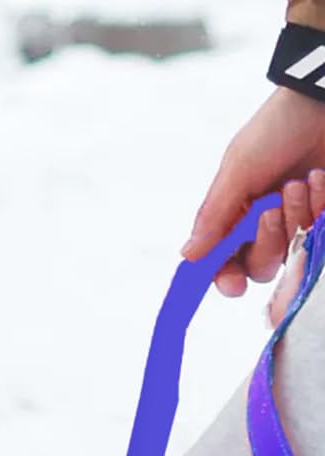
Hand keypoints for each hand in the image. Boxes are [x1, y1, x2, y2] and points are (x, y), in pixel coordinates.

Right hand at [183, 88, 324, 296]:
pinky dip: (319, 206)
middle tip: (271, 208)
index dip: (225, 278)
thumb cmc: (277, 128)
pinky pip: (321, 233)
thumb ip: (214, 215)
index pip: (222, 263)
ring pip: (292, 251)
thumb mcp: (238, 169)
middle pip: (259, 266)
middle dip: (266, 241)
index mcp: (233, 216)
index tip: (233, 285)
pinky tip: (320, 179)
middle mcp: (261, 224)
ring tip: (299, 183)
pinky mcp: (323, 213)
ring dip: (295, 218)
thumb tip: (188, 256)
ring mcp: (295, 219)